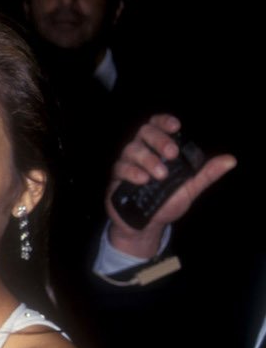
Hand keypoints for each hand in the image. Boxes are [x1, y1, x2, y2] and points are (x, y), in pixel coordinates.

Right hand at [105, 114, 236, 258]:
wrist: (147, 226)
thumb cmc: (166, 203)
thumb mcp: (189, 188)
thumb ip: (206, 174)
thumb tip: (231, 160)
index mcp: (158, 149)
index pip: (157, 125)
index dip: (164, 121)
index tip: (176, 127)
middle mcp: (142, 152)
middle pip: (144, 132)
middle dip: (159, 140)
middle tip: (172, 153)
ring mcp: (127, 164)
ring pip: (132, 150)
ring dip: (148, 159)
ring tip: (160, 175)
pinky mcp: (116, 179)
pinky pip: (121, 168)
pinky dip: (133, 172)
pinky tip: (143, 180)